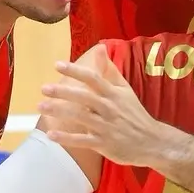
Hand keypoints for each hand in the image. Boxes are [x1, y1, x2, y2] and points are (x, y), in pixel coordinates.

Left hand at [39, 58, 170, 166]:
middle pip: (84, 97)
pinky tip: (51, 135)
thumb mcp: (125, 90)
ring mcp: (106, 127)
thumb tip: (100, 48)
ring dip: (60, 112)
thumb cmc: (135, 114)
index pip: (93, 78)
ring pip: (81, 117)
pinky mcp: (104, 144)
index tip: (57, 65)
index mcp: (114, 94)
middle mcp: (109, 108)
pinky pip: (82, 141)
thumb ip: (110, 71)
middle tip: (44, 88)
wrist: (152, 142)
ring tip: (41, 107)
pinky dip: (67, 138)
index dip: (75, 71)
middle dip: (64, 92)